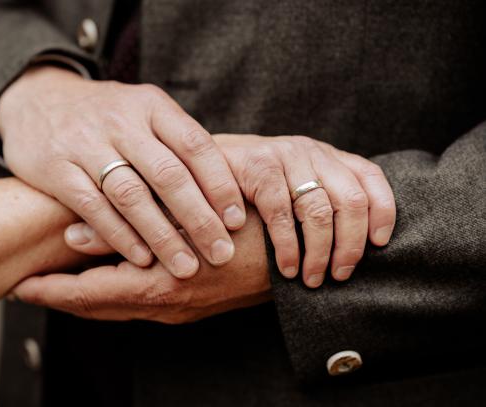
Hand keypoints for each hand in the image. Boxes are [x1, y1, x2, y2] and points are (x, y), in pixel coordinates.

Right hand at [0, 66, 245, 278]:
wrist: (37, 100)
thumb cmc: (106, 117)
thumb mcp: (143, 113)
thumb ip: (176, 143)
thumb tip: (225, 191)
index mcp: (151, 105)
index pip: (196, 145)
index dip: (220, 184)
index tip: (237, 220)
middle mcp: (121, 120)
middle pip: (169, 174)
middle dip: (199, 219)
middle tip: (222, 254)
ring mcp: (85, 143)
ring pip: (132, 195)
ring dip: (162, 236)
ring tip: (186, 266)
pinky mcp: (56, 167)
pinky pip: (93, 207)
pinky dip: (119, 236)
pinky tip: (141, 258)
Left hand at [12, 206, 270, 323]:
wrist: (295, 267)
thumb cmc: (248, 232)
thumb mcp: (189, 219)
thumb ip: (131, 225)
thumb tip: (74, 233)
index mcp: (157, 287)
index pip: (87, 295)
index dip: (50, 291)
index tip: (18, 286)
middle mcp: (162, 308)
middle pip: (95, 309)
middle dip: (59, 299)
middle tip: (27, 288)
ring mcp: (176, 312)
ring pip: (114, 310)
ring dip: (82, 298)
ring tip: (55, 284)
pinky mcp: (188, 308)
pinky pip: (135, 307)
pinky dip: (110, 296)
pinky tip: (104, 279)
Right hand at [215, 134, 395, 287]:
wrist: (202, 161)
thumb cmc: (253, 186)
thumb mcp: (294, 184)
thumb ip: (321, 199)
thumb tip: (358, 243)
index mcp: (327, 156)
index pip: (370, 178)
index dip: (383, 212)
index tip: (379, 245)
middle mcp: (311, 152)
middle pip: (351, 200)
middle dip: (351, 245)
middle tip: (340, 275)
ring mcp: (285, 156)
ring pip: (319, 210)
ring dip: (319, 253)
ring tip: (311, 278)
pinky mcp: (257, 166)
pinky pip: (282, 213)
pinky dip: (287, 247)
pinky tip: (285, 267)